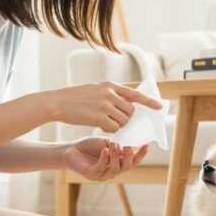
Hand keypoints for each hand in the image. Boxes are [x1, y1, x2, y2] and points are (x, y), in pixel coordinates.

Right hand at [45, 81, 162, 132]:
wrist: (57, 102)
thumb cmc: (74, 98)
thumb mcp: (94, 89)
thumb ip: (110, 94)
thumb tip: (126, 105)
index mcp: (110, 85)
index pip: (135, 93)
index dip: (148, 101)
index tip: (159, 107)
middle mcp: (110, 93)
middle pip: (130, 111)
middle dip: (126, 119)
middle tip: (115, 121)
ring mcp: (105, 105)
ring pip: (123, 121)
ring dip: (118, 126)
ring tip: (106, 123)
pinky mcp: (99, 117)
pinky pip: (114, 128)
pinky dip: (109, 130)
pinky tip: (100, 127)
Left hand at [62, 137, 149, 180]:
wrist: (71, 149)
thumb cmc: (90, 145)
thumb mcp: (107, 142)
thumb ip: (117, 145)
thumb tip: (128, 146)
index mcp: (118, 162)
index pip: (133, 160)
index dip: (140, 154)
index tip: (146, 144)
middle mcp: (113, 170)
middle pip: (127, 166)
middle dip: (129, 155)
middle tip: (127, 145)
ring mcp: (103, 174)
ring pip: (115, 169)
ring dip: (116, 156)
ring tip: (113, 144)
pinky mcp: (93, 175)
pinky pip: (102, 169)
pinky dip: (104, 159)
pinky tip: (104, 150)